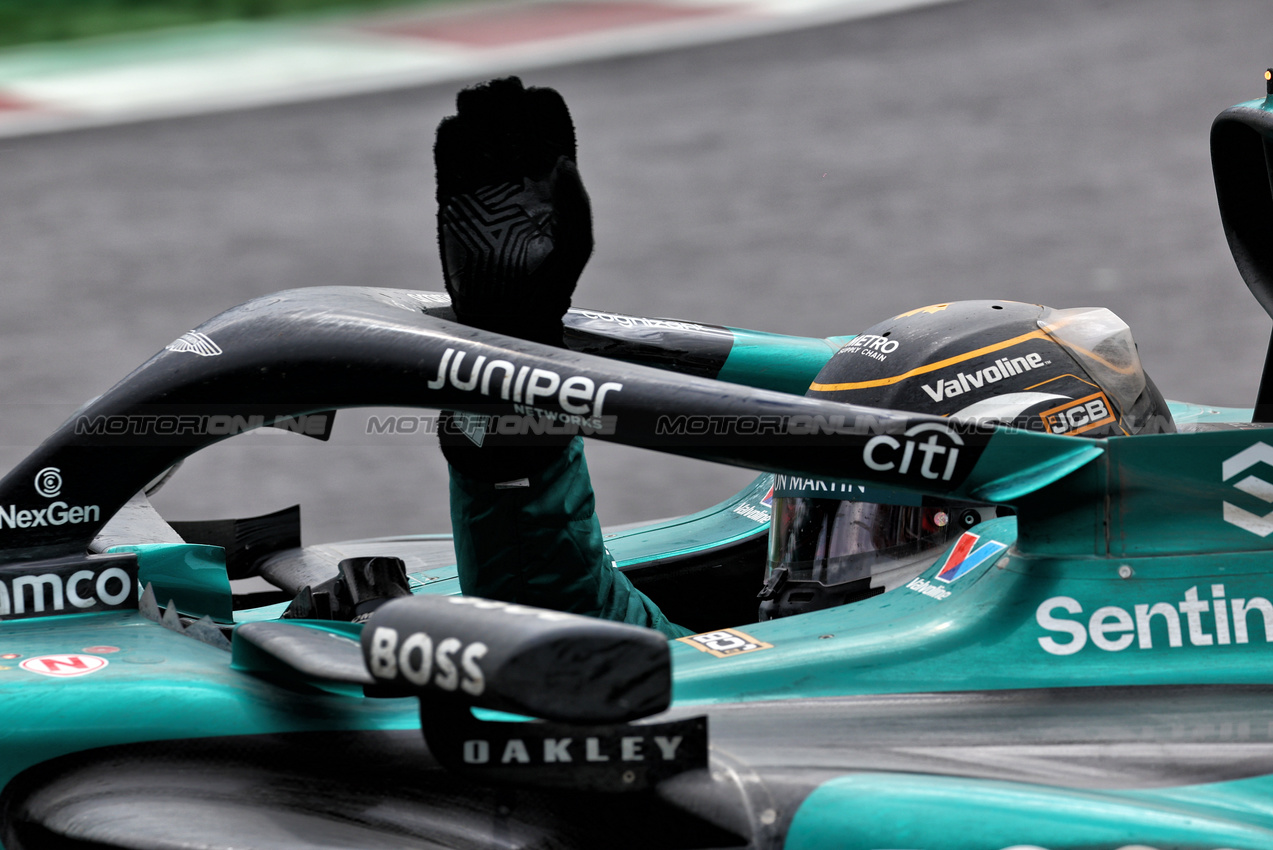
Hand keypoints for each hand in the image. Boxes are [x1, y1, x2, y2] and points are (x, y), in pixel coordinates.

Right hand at [434, 77, 592, 343]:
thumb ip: (575, 205)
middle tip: (498, 104)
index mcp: (552, 173)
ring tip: (475, 117)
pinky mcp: (452, 193)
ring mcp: (484, 179)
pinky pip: (447, 147)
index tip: (532, 107)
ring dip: (473, 105)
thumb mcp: (573, 248)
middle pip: (509, 108)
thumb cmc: (549, 287)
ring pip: (476, 119)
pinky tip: (457, 141)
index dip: (539, 101)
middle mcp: (518, 169)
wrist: (506, 315)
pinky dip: (450, 133)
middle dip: (502, 95)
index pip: (548, 115)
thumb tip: (562, 163)